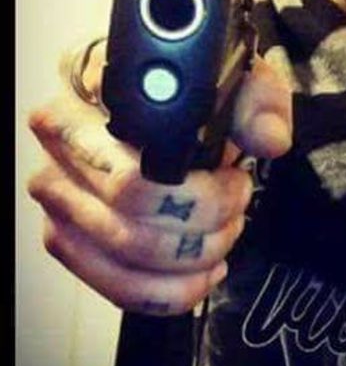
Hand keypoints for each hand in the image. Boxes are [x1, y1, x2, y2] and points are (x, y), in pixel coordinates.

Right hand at [27, 43, 291, 314]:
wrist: (161, 104)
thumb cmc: (192, 90)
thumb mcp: (235, 75)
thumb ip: (258, 99)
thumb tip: (268, 140)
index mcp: (91, 81)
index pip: (133, 135)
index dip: (193, 175)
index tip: (229, 169)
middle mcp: (60, 136)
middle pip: (132, 200)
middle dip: (203, 215)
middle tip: (235, 199)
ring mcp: (57, 190)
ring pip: (126, 251)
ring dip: (192, 256)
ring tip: (224, 233)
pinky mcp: (63, 238)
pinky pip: (116, 286)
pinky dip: (170, 291)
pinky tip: (202, 271)